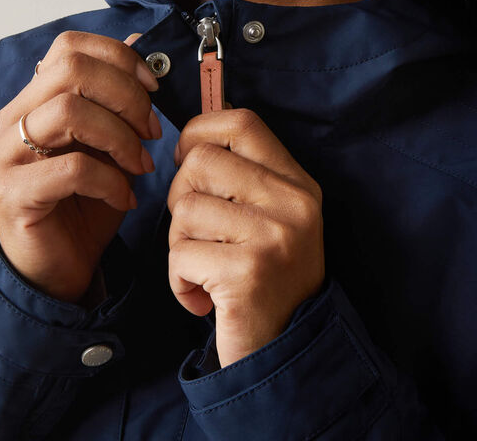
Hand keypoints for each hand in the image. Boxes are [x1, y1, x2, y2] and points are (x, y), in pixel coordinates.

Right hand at [0, 30, 159, 302]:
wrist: (58, 267)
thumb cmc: (85, 202)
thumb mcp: (109, 141)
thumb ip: (116, 95)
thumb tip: (137, 41)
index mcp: (31, 100)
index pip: (68, 47)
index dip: (118, 58)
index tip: (152, 86)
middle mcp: (10, 121)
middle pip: (70, 69)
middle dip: (126, 95)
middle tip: (151, 130)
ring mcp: (6, 156)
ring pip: (70, 111)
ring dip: (121, 136)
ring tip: (141, 164)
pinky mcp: (12, 194)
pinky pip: (73, 168)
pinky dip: (112, 180)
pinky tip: (124, 197)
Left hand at [167, 108, 324, 367]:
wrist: (286, 354)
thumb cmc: (264, 279)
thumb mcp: (270, 217)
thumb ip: (241, 175)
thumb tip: (191, 138)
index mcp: (297, 183)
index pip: (242, 122)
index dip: (200, 132)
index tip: (188, 161)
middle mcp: (292, 203)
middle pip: (202, 161)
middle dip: (181, 195)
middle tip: (196, 232)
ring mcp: (273, 236)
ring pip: (185, 208)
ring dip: (179, 244)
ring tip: (204, 269)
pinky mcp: (247, 272)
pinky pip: (180, 253)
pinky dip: (179, 280)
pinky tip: (202, 298)